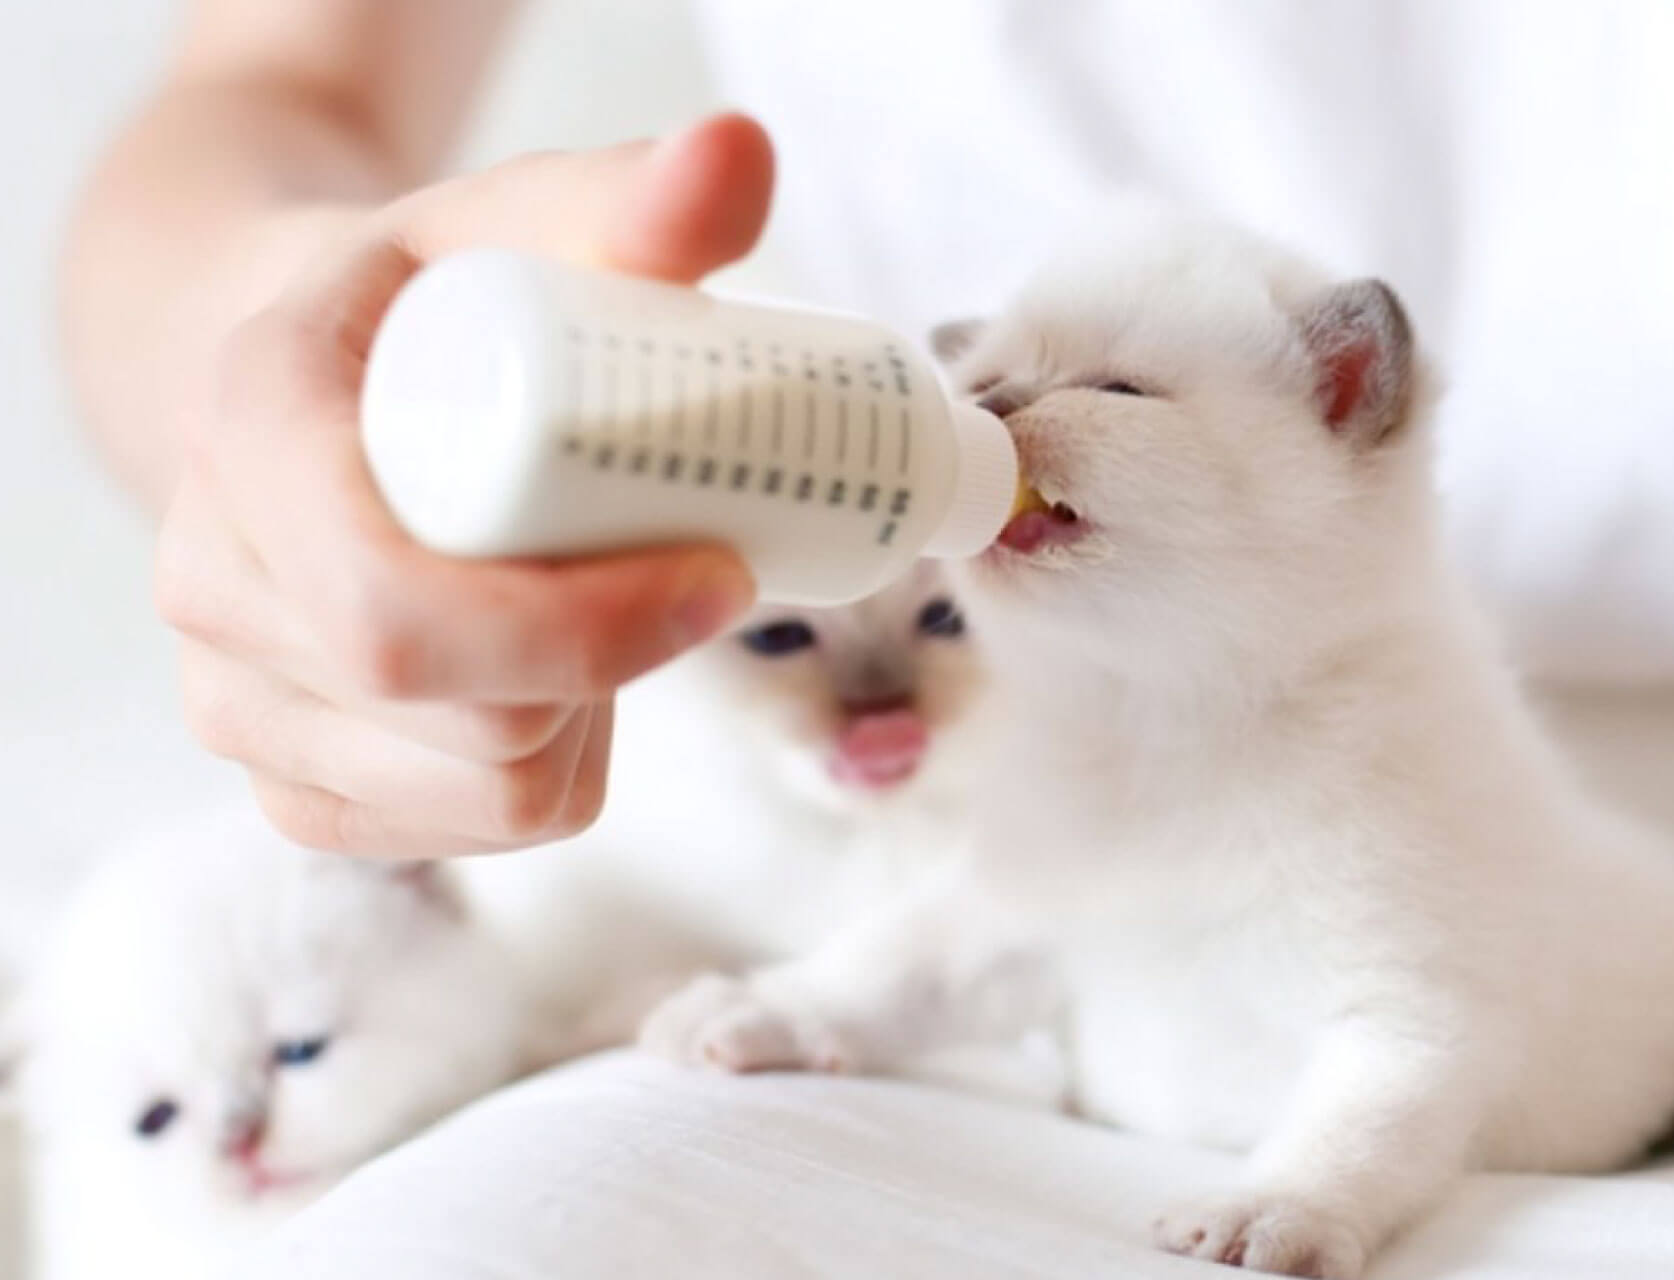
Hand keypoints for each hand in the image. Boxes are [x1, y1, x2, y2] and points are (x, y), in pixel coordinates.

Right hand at [155, 115, 775, 855]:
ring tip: (605, 605)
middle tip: (688, 572)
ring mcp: (237, 703)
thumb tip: (741, 153)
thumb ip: (634, 197)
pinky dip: (548, 772)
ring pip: (488, 793)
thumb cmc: (433, 302)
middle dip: (616, 667)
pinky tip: (553, 678)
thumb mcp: (521, 225)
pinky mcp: (290, 783)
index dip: (587, 625)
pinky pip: (466, 834)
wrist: (313, 379)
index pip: (405, 612)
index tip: (720, 567)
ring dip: (592, 720)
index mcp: (253, 434)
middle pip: (468, 722)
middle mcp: (215, 585)